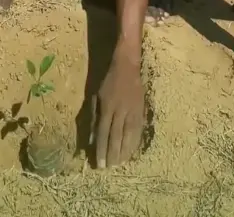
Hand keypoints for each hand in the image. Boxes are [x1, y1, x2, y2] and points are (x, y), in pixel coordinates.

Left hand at [94, 52, 144, 167]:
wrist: (127, 66)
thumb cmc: (108, 80)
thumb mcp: (96, 96)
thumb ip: (94, 117)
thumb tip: (92, 138)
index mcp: (107, 107)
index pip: (103, 133)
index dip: (101, 150)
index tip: (99, 164)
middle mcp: (120, 111)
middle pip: (116, 137)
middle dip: (112, 154)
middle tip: (108, 168)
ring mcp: (132, 111)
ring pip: (128, 136)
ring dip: (123, 152)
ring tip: (119, 164)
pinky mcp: (141, 111)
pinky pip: (138, 130)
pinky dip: (134, 143)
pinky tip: (131, 152)